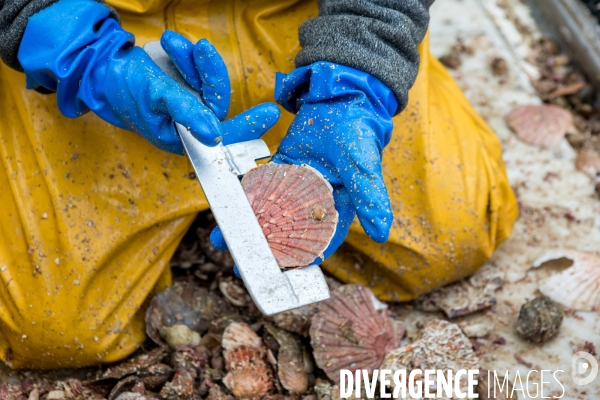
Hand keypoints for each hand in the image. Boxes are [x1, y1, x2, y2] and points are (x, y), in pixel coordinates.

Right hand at [18, 0, 279, 152]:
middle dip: (211, 75)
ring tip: (171, 41)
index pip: (221, 139)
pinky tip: (171, 42)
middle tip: (205, 49)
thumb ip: (186, 112)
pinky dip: (188, 56)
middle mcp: (190, 126)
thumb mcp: (155, 97)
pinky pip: (199, 71)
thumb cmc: (124, 88)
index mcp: (182, 139)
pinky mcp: (188, 87)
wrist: (102, 68)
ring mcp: (190, 106)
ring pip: (209, 83)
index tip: (270, 113)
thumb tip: (214, 134)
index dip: (246, 128)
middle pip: (217, 104)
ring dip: (194, 60)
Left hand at [211, 62, 397, 263]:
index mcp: (338, 206)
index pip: (319, 240)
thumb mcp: (363, 167)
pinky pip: (259, 186)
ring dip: (249, 227)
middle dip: (265, 250)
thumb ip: (370, 198)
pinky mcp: (280, 167)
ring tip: (222, 241)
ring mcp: (294, 185)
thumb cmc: (357, 132)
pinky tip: (226, 208)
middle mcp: (313, 201)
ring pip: (269, 212)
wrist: (340, 96)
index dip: (300, 259)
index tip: (280, 276)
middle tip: (242, 266)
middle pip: (287, 232)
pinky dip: (244, 198)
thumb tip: (382, 234)